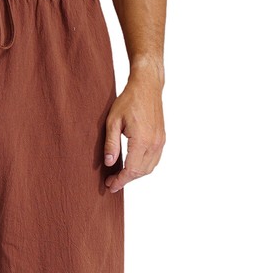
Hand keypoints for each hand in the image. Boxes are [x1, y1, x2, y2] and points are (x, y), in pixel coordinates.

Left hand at [103, 72, 165, 192]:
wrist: (147, 86)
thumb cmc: (129, 100)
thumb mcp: (113, 121)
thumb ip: (111, 144)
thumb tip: (109, 163)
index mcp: (142, 140)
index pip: (131, 169)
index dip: (120, 181)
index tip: (110, 186)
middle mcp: (154, 143)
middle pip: (140, 172)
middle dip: (126, 180)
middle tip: (111, 182)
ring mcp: (160, 141)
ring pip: (149, 168)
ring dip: (135, 175)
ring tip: (120, 176)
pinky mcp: (162, 139)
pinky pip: (154, 160)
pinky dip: (143, 167)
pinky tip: (132, 166)